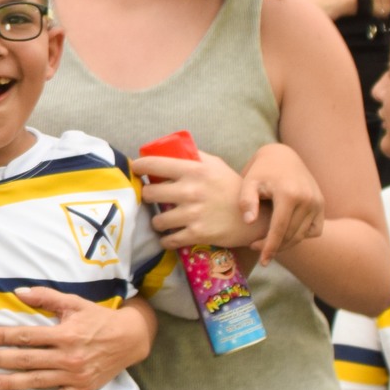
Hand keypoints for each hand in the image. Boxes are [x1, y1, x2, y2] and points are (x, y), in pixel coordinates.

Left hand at [0, 288, 149, 389]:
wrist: (130, 338)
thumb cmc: (99, 319)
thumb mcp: (74, 303)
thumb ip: (46, 297)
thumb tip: (18, 293)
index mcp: (65, 333)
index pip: (28, 336)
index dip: (5, 336)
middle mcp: (69, 356)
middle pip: (27, 359)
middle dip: (0, 359)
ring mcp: (75, 375)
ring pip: (37, 381)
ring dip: (12, 382)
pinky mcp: (82, 389)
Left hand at [133, 150, 265, 250]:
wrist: (255, 216)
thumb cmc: (232, 188)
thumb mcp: (216, 165)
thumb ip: (194, 157)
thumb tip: (170, 149)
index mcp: (195, 170)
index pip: (155, 164)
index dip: (139, 167)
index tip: (135, 169)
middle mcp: (191, 191)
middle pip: (150, 194)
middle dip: (148, 197)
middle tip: (152, 199)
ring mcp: (193, 214)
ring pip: (157, 220)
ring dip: (158, 221)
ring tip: (163, 220)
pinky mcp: (197, 234)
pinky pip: (169, 240)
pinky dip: (166, 240)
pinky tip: (168, 237)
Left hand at [239, 142, 322, 262]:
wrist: (282, 156)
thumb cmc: (261, 171)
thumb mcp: (248, 181)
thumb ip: (246, 200)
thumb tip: (250, 222)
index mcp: (289, 194)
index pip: (279, 229)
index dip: (270, 247)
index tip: (263, 261)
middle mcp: (307, 199)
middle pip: (291, 235)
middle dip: (274, 247)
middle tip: (256, 248)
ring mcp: (317, 201)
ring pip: (302, 235)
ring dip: (286, 243)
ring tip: (268, 243)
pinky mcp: (322, 204)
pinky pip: (315, 230)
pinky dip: (302, 235)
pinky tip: (286, 233)